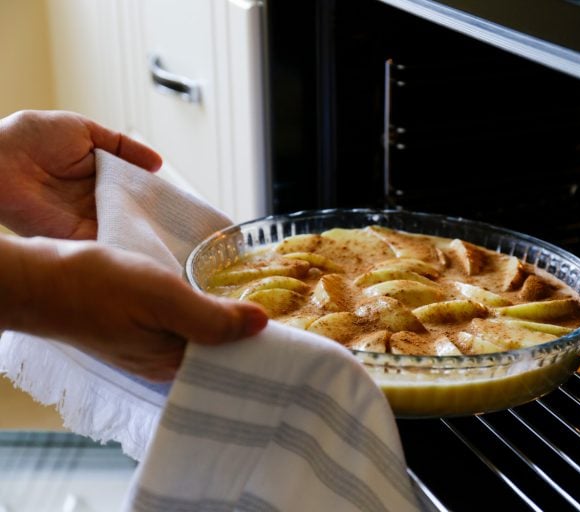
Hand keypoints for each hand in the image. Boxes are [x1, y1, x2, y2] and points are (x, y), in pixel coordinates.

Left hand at [0, 110, 161, 239]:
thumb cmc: (30, 137)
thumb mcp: (84, 129)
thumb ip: (122, 145)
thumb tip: (158, 163)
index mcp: (98, 176)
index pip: (134, 188)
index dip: (154, 194)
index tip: (177, 201)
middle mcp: (93, 200)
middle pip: (133, 211)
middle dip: (155, 217)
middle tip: (181, 221)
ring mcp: (85, 219)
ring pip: (124, 227)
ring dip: (143, 231)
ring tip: (172, 235)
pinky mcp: (75, 236)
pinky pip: (106, 242)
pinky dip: (125, 243)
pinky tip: (146, 242)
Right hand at [2, 236, 268, 380]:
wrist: (38, 276)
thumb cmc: (95, 288)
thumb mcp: (162, 299)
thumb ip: (212, 318)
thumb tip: (261, 325)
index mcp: (171, 365)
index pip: (230, 366)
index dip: (260, 350)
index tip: (293, 333)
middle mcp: (164, 360)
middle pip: (220, 352)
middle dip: (249, 333)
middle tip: (287, 307)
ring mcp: (152, 341)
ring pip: (203, 334)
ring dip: (228, 316)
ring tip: (262, 297)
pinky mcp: (142, 322)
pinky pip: (184, 319)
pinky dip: (203, 307)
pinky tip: (218, 291)